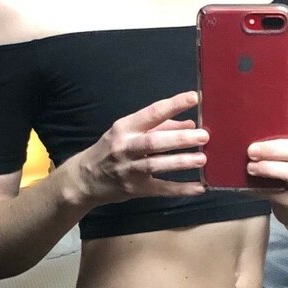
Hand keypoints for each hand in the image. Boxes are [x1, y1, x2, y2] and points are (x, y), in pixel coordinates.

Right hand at [71, 90, 208, 205]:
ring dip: (180, 161)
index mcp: (125, 128)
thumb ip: (160, 127)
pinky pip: (160, 189)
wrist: (84, 179)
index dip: (173, 105)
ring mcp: (129, 170)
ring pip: (156, 164)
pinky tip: (199, 187)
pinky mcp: (135, 189)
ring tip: (202, 159)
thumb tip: (191, 124)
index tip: (194, 98)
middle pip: (153, 141)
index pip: (151, 113)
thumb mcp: (129, 133)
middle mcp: (125, 147)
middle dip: (179, 139)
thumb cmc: (111, 150)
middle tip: (203, 136)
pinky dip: (180, 189)